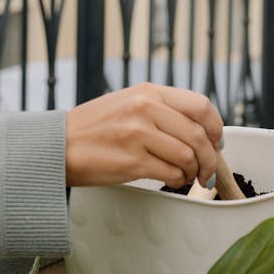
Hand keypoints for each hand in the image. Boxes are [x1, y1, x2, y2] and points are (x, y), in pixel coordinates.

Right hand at [64, 83, 222, 187]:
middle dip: (210, 158)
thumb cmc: (92, 128)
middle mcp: (145, 109)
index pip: (200, 106)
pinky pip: (171, 174)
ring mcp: (138, 135)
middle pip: (199, 135)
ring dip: (193, 172)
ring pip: (188, 156)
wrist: (57, 145)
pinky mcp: (132, 161)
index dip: (215, 127)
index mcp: (148, 92)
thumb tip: (198, 128)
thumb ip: (160, 109)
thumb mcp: (127, 102)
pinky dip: (178, 181)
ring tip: (187, 176)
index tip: (216, 141)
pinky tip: (172, 181)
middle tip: (208, 170)